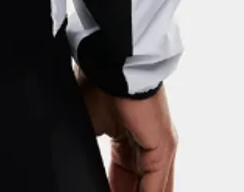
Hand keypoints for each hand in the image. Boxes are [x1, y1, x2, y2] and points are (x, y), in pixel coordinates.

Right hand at [76, 77, 176, 191]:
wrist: (110, 63)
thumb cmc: (95, 84)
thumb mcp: (90, 127)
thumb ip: (91, 153)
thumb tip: (80, 165)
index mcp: (131, 142)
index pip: (126, 181)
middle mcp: (151, 147)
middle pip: (141, 187)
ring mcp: (160, 148)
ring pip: (153, 188)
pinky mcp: (163, 147)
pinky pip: (155, 185)